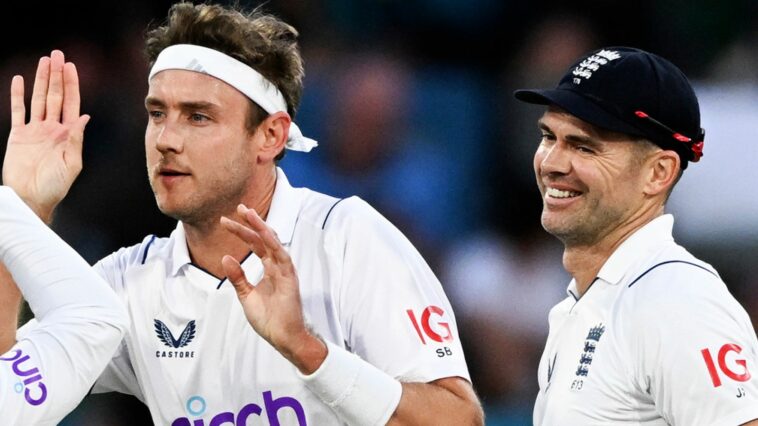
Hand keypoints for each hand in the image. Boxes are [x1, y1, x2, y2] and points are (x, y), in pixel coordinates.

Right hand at [2, 50, 89, 222]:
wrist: (30, 199)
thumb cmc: (54, 187)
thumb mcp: (71, 163)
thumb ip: (75, 139)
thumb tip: (85, 116)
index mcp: (68, 135)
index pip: (71, 103)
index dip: (72, 84)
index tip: (70, 67)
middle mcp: (52, 129)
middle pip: (55, 96)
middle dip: (57, 75)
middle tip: (57, 54)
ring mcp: (35, 131)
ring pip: (38, 99)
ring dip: (41, 80)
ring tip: (43, 60)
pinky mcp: (18, 136)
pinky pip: (18, 111)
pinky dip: (18, 95)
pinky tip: (18, 80)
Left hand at [220, 204, 325, 372]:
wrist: (283, 337)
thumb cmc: (269, 319)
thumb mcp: (247, 296)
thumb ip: (238, 277)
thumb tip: (225, 257)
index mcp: (269, 269)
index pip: (255, 245)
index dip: (242, 232)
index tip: (225, 221)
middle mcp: (277, 266)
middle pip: (263, 239)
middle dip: (251, 222)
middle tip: (238, 208)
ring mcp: (285, 271)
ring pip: (273, 243)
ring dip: (262, 227)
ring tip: (249, 213)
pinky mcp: (290, 278)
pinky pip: (282, 257)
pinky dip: (273, 244)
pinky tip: (264, 232)